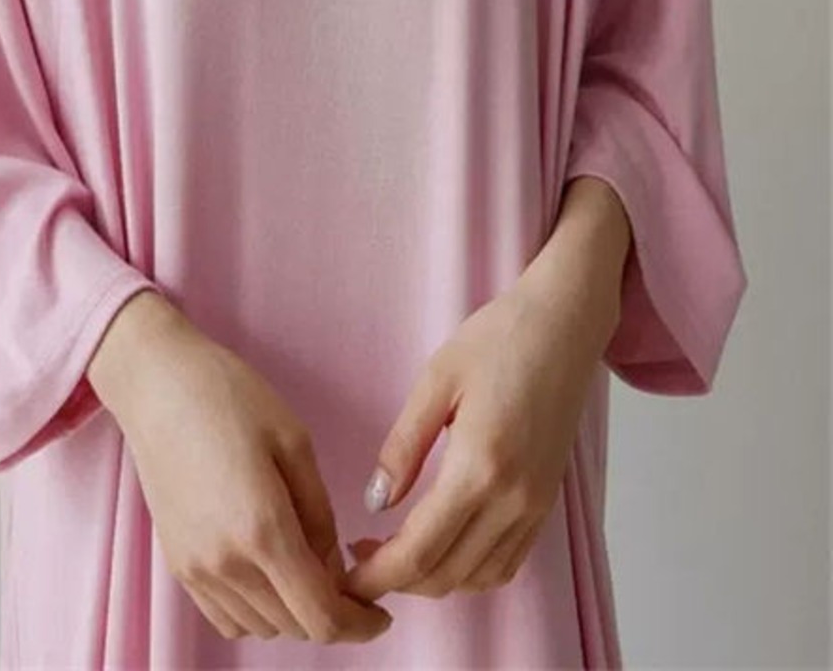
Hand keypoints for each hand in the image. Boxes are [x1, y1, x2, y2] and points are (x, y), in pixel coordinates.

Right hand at [88, 291, 393, 643]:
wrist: (154, 382)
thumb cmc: (228, 395)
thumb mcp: (294, 441)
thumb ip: (320, 513)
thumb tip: (333, 567)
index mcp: (263, 529)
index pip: (322, 616)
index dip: (361, 625)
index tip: (381, 615)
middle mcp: (225, 563)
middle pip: (295, 627)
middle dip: (330, 612)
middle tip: (346, 578)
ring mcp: (195, 568)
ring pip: (261, 626)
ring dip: (292, 611)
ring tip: (304, 564)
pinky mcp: (175, 562)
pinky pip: (225, 616)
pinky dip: (255, 609)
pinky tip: (265, 568)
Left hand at [342, 243, 621, 601]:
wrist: (564, 324)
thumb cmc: (496, 339)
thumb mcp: (434, 381)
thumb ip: (402, 447)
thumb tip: (373, 503)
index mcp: (479, 468)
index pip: (419, 551)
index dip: (376, 575)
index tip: (342, 575)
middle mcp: (513, 500)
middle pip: (446, 575)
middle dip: (396, 582)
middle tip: (355, 561)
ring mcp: (536, 506)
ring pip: (478, 578)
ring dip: (431, 580)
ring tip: (389, 553)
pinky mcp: (547, 503)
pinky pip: (506, 562)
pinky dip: (468, 571)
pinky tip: (439, 546)